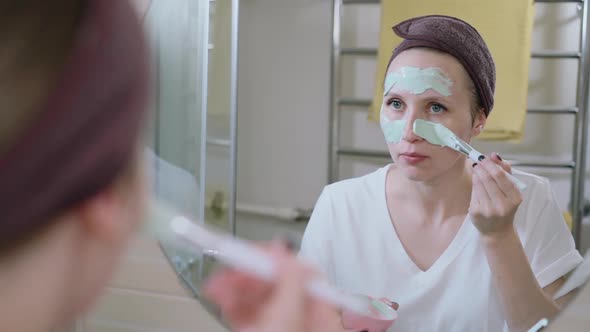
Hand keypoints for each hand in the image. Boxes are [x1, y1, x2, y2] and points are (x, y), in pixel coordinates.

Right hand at [203, 243, 344, 331]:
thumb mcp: (285, 326)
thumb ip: (291, 290)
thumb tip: (289, 257)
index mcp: (322, 318)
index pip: (305, 276)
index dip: (280, 261)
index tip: (256, 255)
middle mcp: (303, 321)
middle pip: (279, 283)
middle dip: (251, 273)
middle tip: (228, 269)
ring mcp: (280, 327)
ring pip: (259, 295)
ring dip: (236, 284)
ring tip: (216, 284)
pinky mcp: (260, 331)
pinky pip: (247, 310)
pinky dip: (232, 300)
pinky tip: (219, 295)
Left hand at [470, 153, 522, 237]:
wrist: (496, 231)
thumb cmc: (505, 207)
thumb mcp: (511, 192)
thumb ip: (505, 173)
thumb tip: (495, 155)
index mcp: (515, 198)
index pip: (501, 177)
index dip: (491, 165)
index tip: (485, 158)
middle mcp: (502, 205)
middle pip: (488, 180)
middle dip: (482, 167)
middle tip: (478, 160)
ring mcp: (488, 210)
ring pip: (478, 185)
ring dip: (476, 174)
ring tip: (477, 169)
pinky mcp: (476, 212)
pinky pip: (473, 193)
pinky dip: (474, 185)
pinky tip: (476, 181)